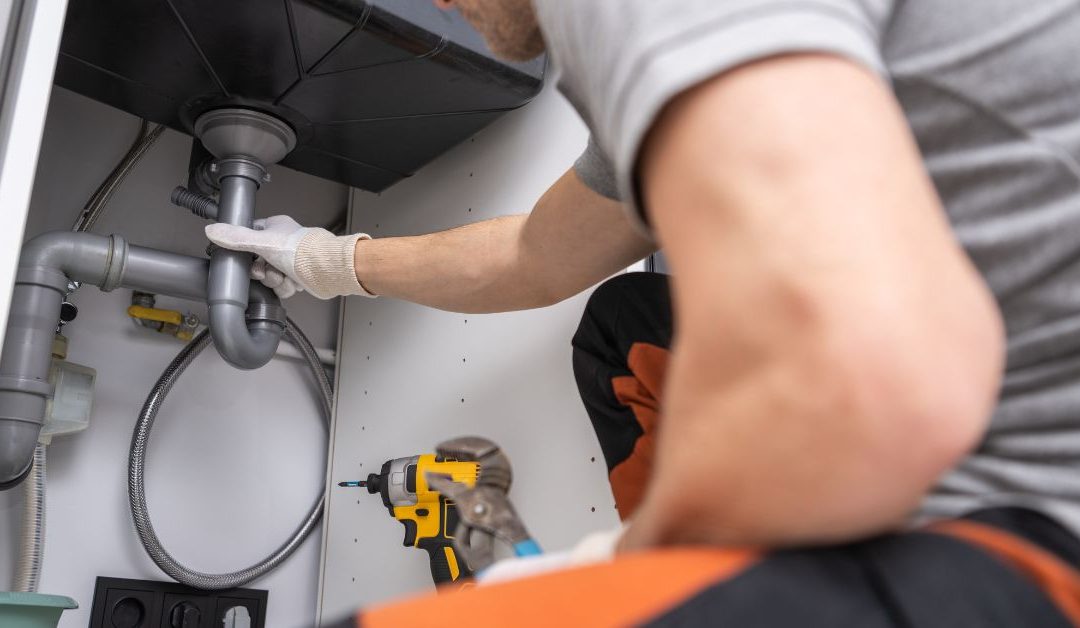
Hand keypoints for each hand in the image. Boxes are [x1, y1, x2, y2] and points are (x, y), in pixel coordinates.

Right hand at [205, 215, 373, 299]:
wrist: (325, 270)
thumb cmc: (301, 250)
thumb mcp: (261, 242)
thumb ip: (235, 238)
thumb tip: (212, 231)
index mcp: (275, 228)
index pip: (249, 237)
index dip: (244, 251)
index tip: (244, 259)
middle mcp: (283, 243)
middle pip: (258, 262)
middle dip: (261, 271)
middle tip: (266, 270)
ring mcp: (291, 260)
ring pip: (270, 276)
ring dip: (274, 280)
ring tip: (283, 275)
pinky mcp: (298, 276)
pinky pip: (282, 287)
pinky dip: (286, 287)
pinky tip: (292, 282)